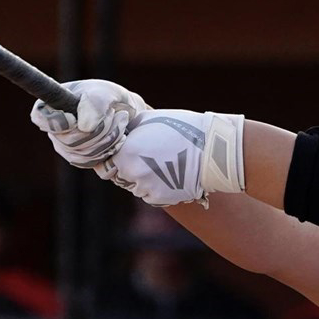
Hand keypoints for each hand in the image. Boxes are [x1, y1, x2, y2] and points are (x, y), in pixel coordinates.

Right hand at [30, 80, 146, 168]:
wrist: (123, 112)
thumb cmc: (109, 96)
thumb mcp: (104, 92)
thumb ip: (94, 103)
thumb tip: (84, 127)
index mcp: (51, 105)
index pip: (40, 117)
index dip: (56, 121)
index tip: (74, 117)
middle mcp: (54, 128)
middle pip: (68, 140)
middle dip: (97, 128)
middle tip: (113, 113)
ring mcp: (64, 146)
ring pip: (82, 153)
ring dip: (107, 137)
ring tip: (120, 120)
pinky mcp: (79, 159)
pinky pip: (90, 161)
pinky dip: (109, 149)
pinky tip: (119, 136)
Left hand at [105, 109, 245, 206]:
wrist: (211, 149)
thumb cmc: (181, 128)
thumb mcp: (149, 119)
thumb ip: (128, 129)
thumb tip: (118, 132)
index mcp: (126, 152)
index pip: (107, 160)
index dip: (117, 154)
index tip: (126, 151)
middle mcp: (132, 173)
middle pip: (121, 174)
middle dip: (130, 166)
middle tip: (148, 157)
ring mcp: (146, 188)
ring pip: (135, 186)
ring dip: (143, 179)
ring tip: (161, 165)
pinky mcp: (160, 199)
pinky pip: (150, 195)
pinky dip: (156, 188)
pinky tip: (169, 175)